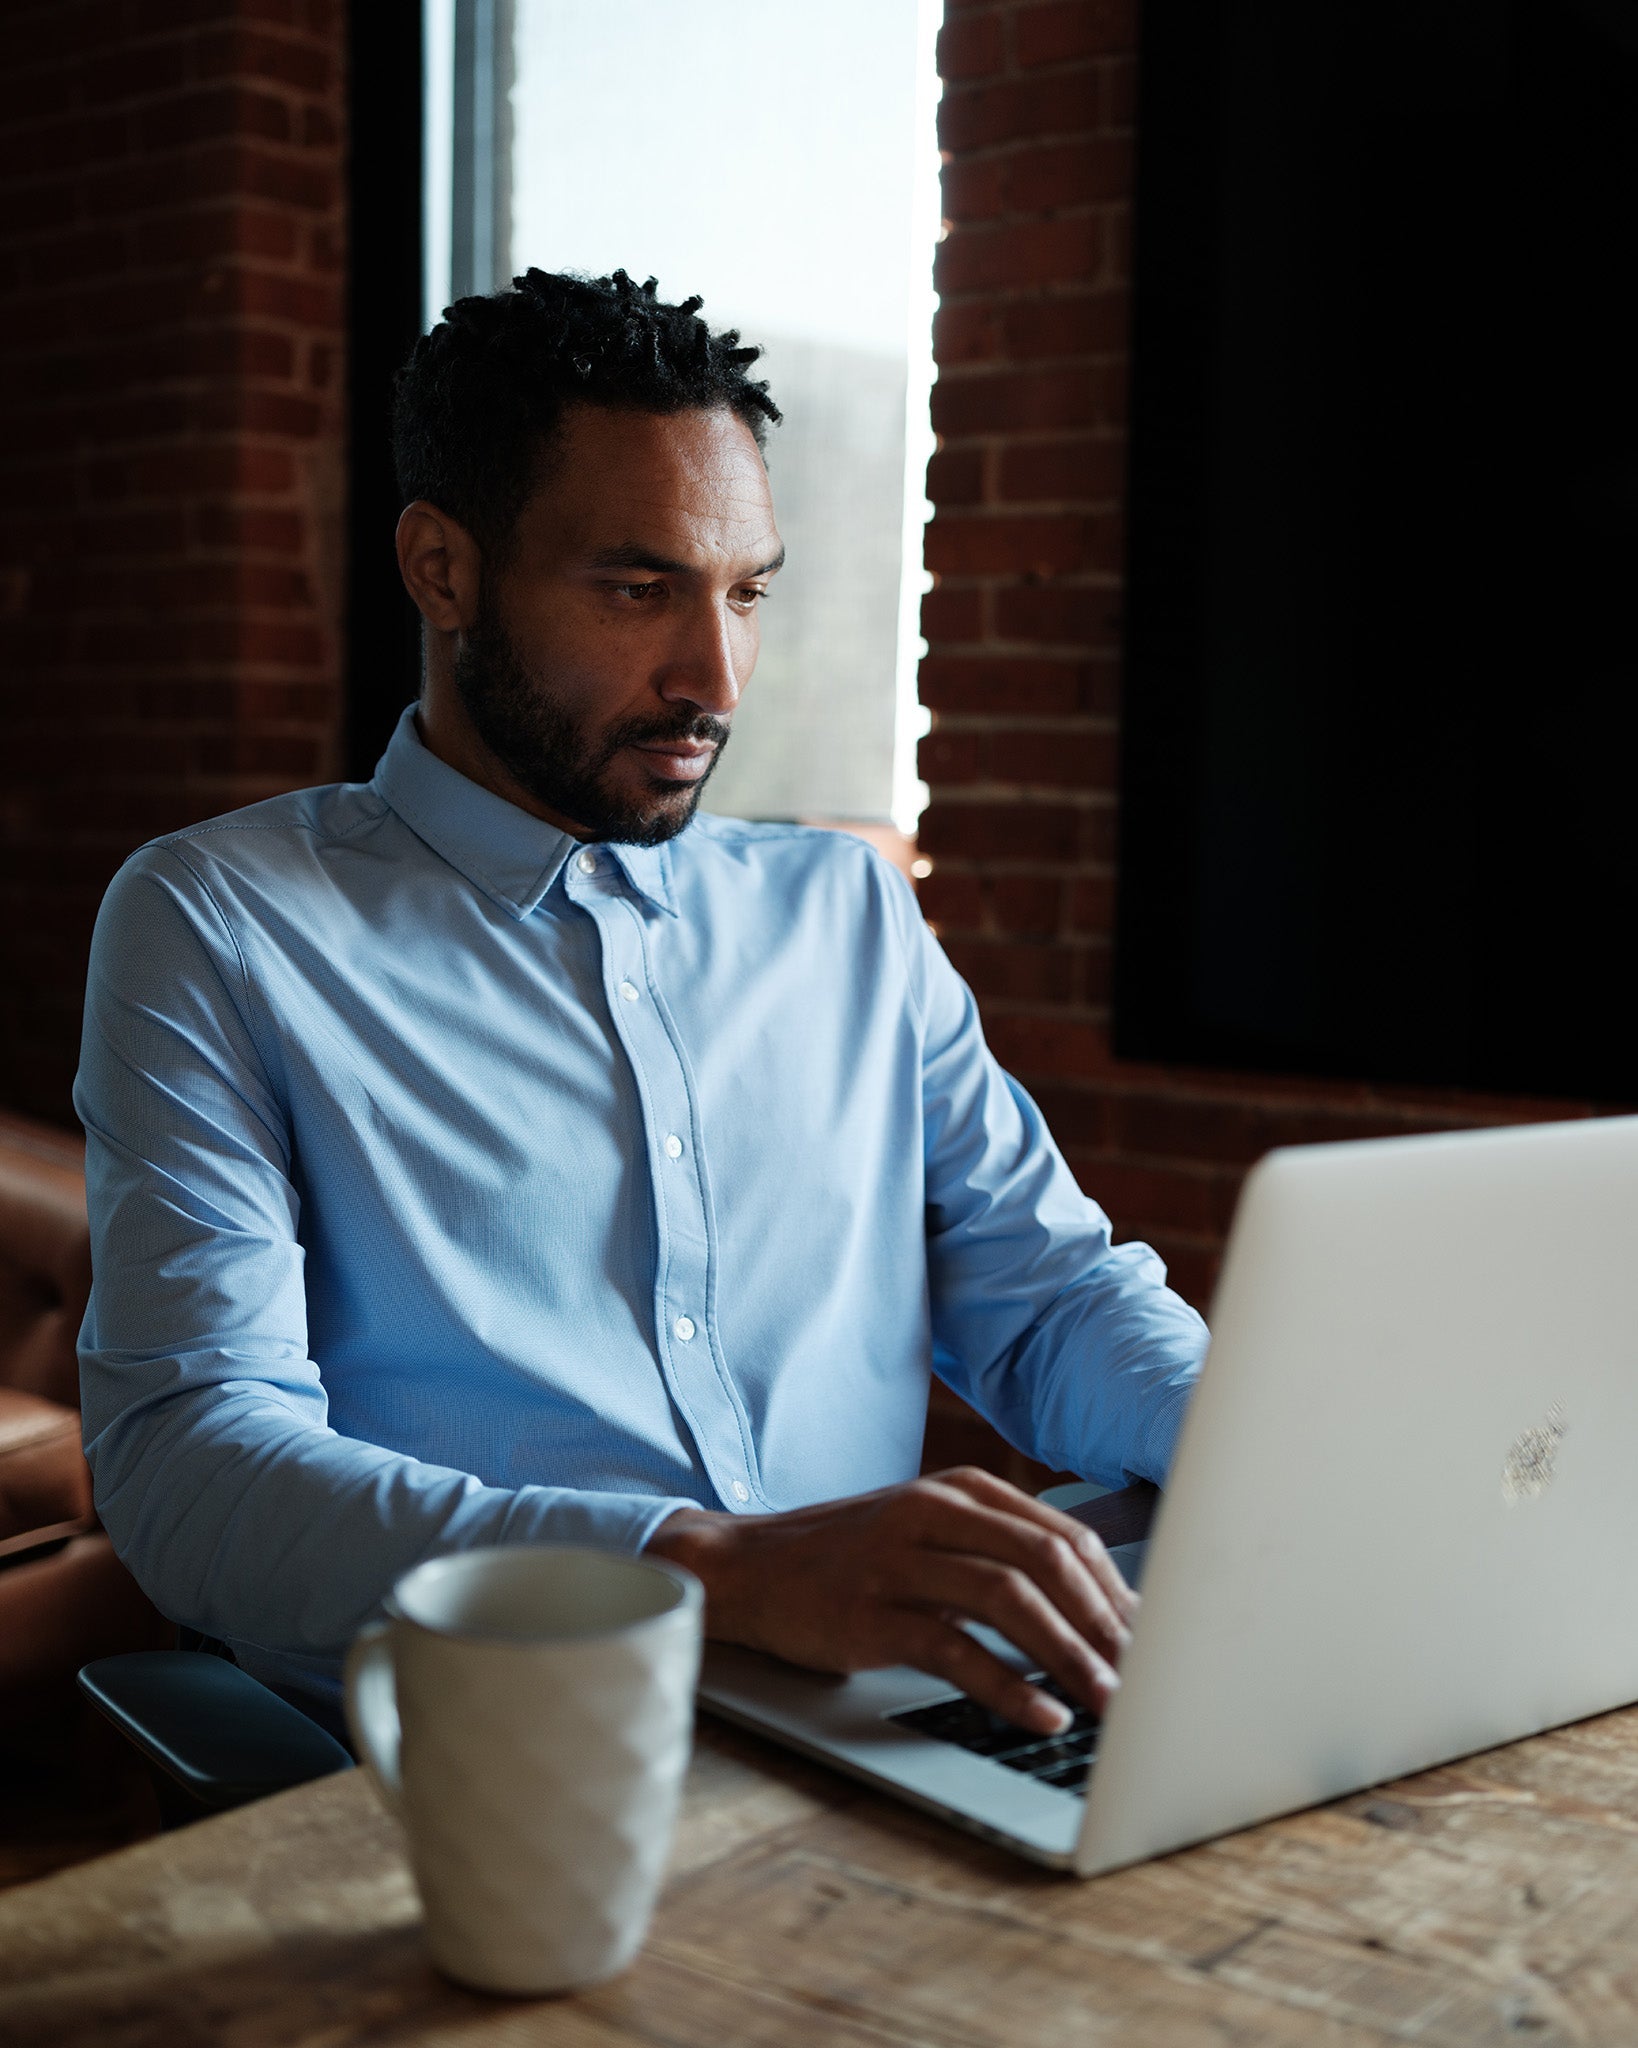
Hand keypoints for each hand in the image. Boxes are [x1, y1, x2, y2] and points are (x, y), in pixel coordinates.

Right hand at [648, 1465, 1136, 1735]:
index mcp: (959, 1491)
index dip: (1117, 1592)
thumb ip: (995, 1552)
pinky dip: (1007, 1685)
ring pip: (1009, 1600)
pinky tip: (1041, 1715)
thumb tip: (1091, 1607)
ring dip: (1070, 1656)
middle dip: (1106, 1624)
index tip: (1154, 1640)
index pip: (1063, 1536)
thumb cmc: (848, 1558)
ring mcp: (900, 1560)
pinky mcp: (871, 1613)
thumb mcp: (926, 1534)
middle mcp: (934, 1514)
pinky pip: (954, 1648)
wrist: (748, 1568)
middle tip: (1146, 1677)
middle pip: (1046, 1561)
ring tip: (1108, 1703)